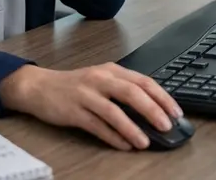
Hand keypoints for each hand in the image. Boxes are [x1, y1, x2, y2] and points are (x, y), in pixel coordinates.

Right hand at [0, 64, 182, 150]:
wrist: (39, 87)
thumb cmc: (74, 86)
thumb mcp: (101, 80)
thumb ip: (123, 90)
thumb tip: (153, 111)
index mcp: (111, 70)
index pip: (143, 81)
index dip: (162, 97)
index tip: (176, 112)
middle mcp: (100, 79)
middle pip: (131, 93)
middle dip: (152, 110)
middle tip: (166, 126)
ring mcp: (85, 95)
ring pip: (114, 111)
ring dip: (132, 128)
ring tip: (145, 142)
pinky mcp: (73, 111)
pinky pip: (96, 126)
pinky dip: (112, 137)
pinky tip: (124, 145)